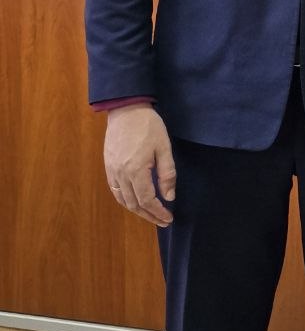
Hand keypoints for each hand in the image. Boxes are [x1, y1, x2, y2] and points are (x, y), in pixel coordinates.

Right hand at [104, 105, 175, 226]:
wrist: (126, 109)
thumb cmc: (149, 126)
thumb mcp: (164, 147)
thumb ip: (167, 173)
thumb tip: (169, 197)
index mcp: (137, 170)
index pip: (148, 200)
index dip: (158, 212)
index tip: (168, 218)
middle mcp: (121, 175)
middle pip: (134, 204)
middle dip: (149, 215)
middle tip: (162, 221)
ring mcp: (112, 171)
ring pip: (123, 200)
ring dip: (137, 210)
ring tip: (150, 214)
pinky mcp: (108, 166)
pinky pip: (115, 190)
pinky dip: (125, 200)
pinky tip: (134, 201)